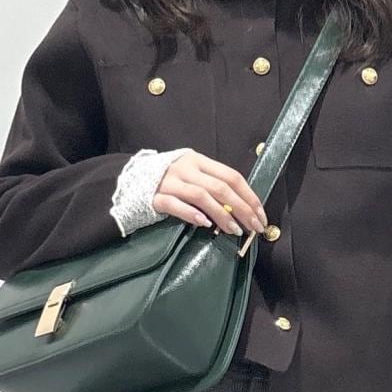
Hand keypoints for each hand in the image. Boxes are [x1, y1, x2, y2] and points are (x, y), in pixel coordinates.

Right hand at [152, 151, 268, 239]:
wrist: (130, 180)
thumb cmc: (169, 181)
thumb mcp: (192, 175)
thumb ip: (212, 185)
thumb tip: (241, 207)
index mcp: (199, 160)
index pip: (231, 176)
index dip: (249, 196)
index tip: (260, 215)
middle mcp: (185, 168)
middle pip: (220, 187)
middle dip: (242, 209)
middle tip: (253, 227)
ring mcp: (169, 182)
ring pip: (202, 196)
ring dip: (222, 215)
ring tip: (234, 231)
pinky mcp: (155, 197)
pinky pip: (176, 205)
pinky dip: (192, 215)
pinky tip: (205, 225)